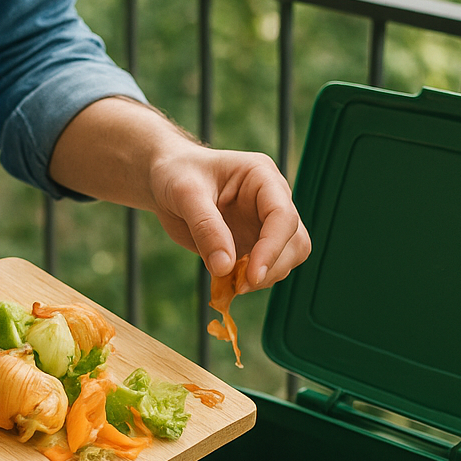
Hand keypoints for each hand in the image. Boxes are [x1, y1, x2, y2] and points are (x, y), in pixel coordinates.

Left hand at [146, 142, 310, 290]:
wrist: (166, 179)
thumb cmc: (176, 174)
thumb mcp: (184, 194)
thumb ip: (205, 227)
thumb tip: (225, 267)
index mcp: (262, 177)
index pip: (283, 216)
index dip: (272, 248)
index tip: (252, 275)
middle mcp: (272, 201)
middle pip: (295, 242)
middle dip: (271, 268)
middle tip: (238, 285)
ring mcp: (265, 225)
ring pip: (286, 260)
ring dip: (262, 279)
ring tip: (228, 283)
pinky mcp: (253, 245)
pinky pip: (264, 271)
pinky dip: (248, 283)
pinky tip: (226, 284)